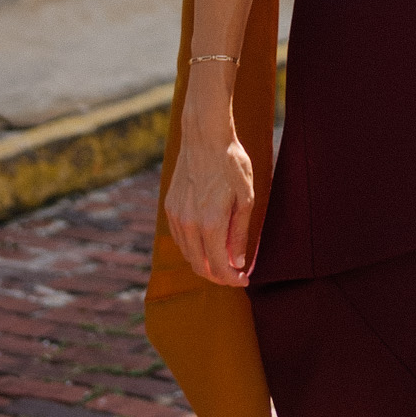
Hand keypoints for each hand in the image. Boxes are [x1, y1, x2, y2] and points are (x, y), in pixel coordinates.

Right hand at [165, 117, 254, 286]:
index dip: (232, 279)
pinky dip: (192, 246)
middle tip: (234, 274)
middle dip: (218, 275)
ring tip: (222, 258)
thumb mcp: (246, 197)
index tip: (244, 280)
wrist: (205, 136)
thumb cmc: (230, 162)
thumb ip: (240, 232)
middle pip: (200, 265)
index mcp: (210, 223)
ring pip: (187, 254)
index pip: (219, 267)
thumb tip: (238, 261)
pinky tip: (206, 240)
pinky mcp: (169, 206)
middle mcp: (189, 224)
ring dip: (204, 262)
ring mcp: (176, 216)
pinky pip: (179, 237)